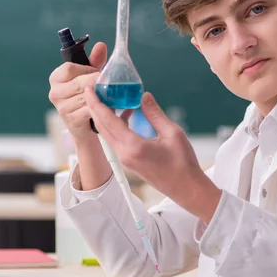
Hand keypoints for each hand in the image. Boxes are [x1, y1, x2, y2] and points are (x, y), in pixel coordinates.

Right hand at [48, 42, 108, 139]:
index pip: (69, 68)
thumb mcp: (90, 75)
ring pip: (86, 97)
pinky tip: (105, 107)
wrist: (86, 124)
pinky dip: (100, 108)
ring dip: (100, 96)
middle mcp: (54, 93)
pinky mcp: (71, 120)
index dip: (86, 70)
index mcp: (56, 78)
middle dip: (96, 83)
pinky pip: (90, 110)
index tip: (96, 73)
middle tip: (107, 84)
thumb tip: (101, 45)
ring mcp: (61, 108)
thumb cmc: (87, 95)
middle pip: (79, 83)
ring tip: (109, 96)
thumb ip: (95, 61)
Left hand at [84, 87, 221, 222]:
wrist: (186, 188)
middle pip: (102, 127)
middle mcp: (124, 154)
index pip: (107, 121)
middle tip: (94, 89)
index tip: (89, 89)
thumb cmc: (183, 163)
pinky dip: (115, 124)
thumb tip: (144, 96)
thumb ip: (155, 113)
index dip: (96, 103)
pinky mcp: (129, 160)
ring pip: (107, 133)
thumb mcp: (173, 133)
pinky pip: (116, 139)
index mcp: (133, 146)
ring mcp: (125, 159)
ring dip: (104, 116)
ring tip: (109, 98)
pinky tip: (125, 113)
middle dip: (95, 107)